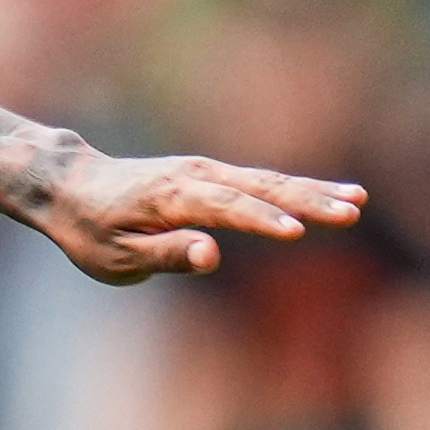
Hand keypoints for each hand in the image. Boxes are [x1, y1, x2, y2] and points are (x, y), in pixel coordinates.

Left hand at [22, 144, 367, 283]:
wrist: (71, 185)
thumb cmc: (90, 230)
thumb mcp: (116, 257)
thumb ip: (166, 255)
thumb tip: (212, 254)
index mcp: (169, 198)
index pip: (223, 208)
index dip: (259, 220)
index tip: (294, 233)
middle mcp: (194, 176)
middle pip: (258, 188)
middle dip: (306, 200)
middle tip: (350, 211)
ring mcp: (206, 172)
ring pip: (268, 181)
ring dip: (314, 191)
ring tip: (357, 200)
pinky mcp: (213, 175)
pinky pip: (262, 182)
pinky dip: (299, 188)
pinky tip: (334, 194)